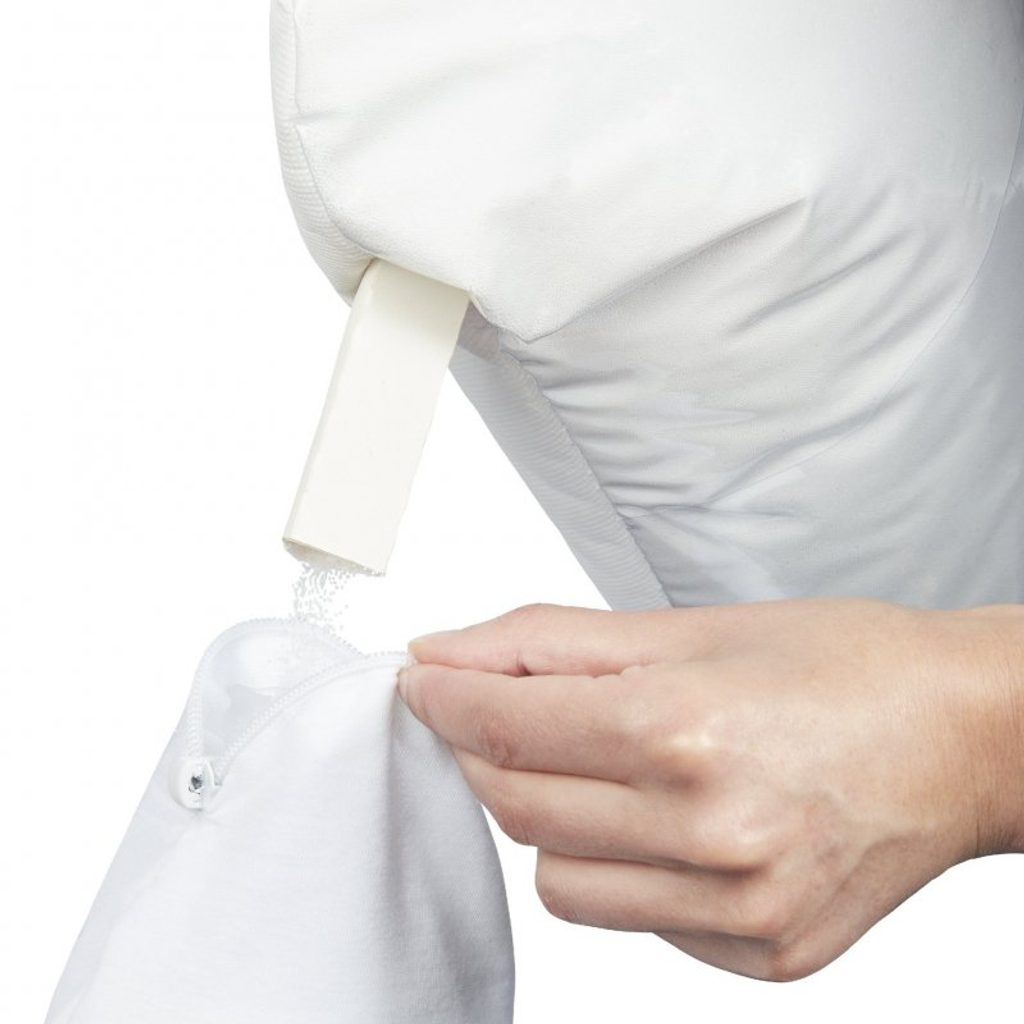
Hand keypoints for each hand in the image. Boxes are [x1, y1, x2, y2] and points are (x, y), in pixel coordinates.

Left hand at [398, 598, 1023, 980]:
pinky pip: (633, 920)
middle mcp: (711, 832)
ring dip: (551, 819)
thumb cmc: (840, 665)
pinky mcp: (761, 956)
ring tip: (605, 767)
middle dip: (483, 753)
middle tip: (498, 710)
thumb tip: (447, 655)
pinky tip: (669, 821)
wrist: (962, 735)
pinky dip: (622, 867)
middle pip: (518, 807)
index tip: (421, 682)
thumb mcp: (687, 627)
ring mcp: (739, 908)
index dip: (444, 701)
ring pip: (559, 881)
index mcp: (687, 730)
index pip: (508, 729)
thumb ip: (550, 643)